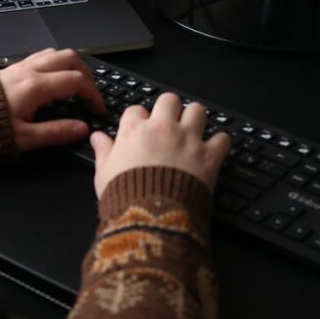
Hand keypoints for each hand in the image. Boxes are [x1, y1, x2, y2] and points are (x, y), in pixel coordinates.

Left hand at [0, 48, 104, 151]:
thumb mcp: (24, 139)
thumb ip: (56, 132)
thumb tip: (82, 129)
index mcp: (36, 87)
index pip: (77, 81)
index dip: (93, 95)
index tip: (98, 109)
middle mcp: (29, 71)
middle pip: (70, 58)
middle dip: (87, 74)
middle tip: (91, 94)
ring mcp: (19, 67)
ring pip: (54, 53)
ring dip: (71, 65)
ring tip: (77, 84)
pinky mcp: (10, 70)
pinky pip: (40, 57)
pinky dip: (55, 64)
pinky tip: (53, 80)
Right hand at [90, 92, 229, 198]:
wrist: (151, 218)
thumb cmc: (124, 198)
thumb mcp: (103, 175)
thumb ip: (103, 151)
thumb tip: (97, 137)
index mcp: (134, 131)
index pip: (136, 110)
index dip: (138, 120)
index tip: (140, 130)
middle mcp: (162, 128)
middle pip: (169, 100)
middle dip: (170, 109)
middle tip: (170, 124)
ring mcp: (187, 139)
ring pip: (197, 110)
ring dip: (196, 119)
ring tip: (193, 131)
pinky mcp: (208, 156)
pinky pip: (222, 138)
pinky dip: (219, 144)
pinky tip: (213, 150)